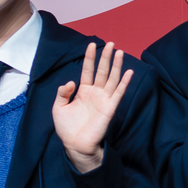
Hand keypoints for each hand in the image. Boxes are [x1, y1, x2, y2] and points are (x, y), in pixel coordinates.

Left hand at [52, 42, 134, 173]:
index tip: (91, 44)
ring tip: (119, 52)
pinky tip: (129, 72)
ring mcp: (103, 99)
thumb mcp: (58, 108)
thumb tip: (71, 81)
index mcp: (83, 91)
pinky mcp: (110, 107)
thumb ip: (62, 93)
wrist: (75, 144)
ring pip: (111, 78)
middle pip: (101, 71)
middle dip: (105, 57)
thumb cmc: (67, 128)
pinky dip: (124, 82)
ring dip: (116, 65)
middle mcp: (95, 92)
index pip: (87, 70)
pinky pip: (118, 93)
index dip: (90, 58)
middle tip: (110, 43)